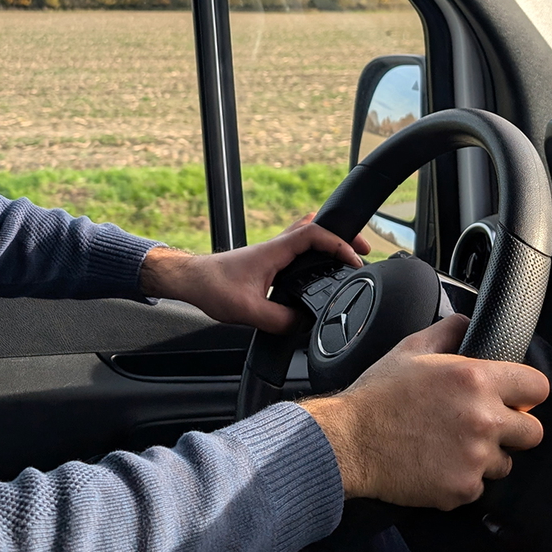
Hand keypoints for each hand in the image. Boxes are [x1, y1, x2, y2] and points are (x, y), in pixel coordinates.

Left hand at [138, 214, 367, 332]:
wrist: (189, 280)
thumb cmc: (211, 287)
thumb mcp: (247, 311)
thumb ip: (278, 320)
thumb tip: (303, 325)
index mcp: (274, 251)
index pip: (315, 234)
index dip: (339, 244)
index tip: (355, 260)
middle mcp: (275, 246)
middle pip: (317, 227)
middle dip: (343, 235)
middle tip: (362, 251)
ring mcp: (272, 251)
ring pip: (308, 235)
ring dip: (330, 241)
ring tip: (349, 257)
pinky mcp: (267, 260)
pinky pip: (298, 248)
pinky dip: (316, 250)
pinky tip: (319, 269)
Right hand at [300, 314, 547, 509]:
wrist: (348, 441)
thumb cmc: (378, 396)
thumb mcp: (411, 348)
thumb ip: (449, 331)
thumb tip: (468, 323)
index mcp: (475, 379)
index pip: (538, 387)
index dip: (526, 392)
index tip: (513, 398)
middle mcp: (483, 419)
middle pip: (532, 432)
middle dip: (512, 428)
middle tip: (482, 424)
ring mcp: (475, 457)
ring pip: (506, 463)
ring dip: (486, 456)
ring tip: (451, 445)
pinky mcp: (463, 488)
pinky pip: (479, 487)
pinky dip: (462, 479)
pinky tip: (436, 463)